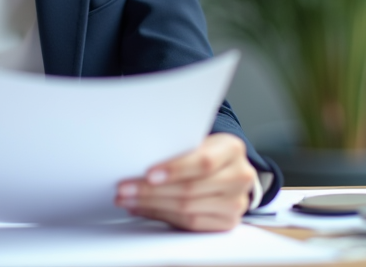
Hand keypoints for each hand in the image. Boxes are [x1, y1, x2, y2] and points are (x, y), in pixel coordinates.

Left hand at [115, 132, 256, 231]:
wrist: (228, 169)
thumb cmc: (206, 151)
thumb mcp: (197, 141)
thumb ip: (177, 148)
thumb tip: (137, 161)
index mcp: (232, 149)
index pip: (203, 162)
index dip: (174, 169)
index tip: (148, 174)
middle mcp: (240, 176)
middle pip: (191, 189)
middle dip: (151, 191)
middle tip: (125, 189)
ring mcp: (236, 202)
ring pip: (188, 209)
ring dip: (152, 205)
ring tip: (128, 200)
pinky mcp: (228, 222)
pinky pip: (191, 224)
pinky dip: (163, 216)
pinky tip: (145, 209)